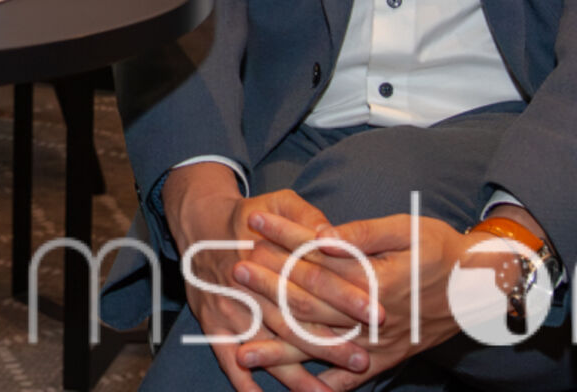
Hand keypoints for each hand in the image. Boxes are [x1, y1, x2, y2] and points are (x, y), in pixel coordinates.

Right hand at [163, 165, 374, 391]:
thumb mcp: (278, 202)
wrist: (199, 222)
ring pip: (266, 346)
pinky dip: (243, 383)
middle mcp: (248, 285)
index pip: (313, 278)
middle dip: (329, 343)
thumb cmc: (249, 215)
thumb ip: (307, 216)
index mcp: (268, 253)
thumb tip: (333, 236)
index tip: (376, 312)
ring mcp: (229, 308)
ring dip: (295, 373)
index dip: (346, 296)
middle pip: (293, 318)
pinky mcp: (212, 323)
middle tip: (361, 360)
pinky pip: (226, 359)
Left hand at [243, 213, 517, 389]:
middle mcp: (373, 318)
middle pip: (309, 305)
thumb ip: (363, 234)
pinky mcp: (384, 360)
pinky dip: (320, 388)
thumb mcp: (407, 229)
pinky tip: (292, 390)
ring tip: (240, 350)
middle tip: (232, 273)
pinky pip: (348, 380)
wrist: (481, 290)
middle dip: (268, 288)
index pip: (317, 260)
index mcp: (376, 281)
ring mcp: (377, 344)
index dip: (283, 241)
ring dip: (278, 348)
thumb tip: (322, 236)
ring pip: (319, 348)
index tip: (252, 225)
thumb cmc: (443, 251)